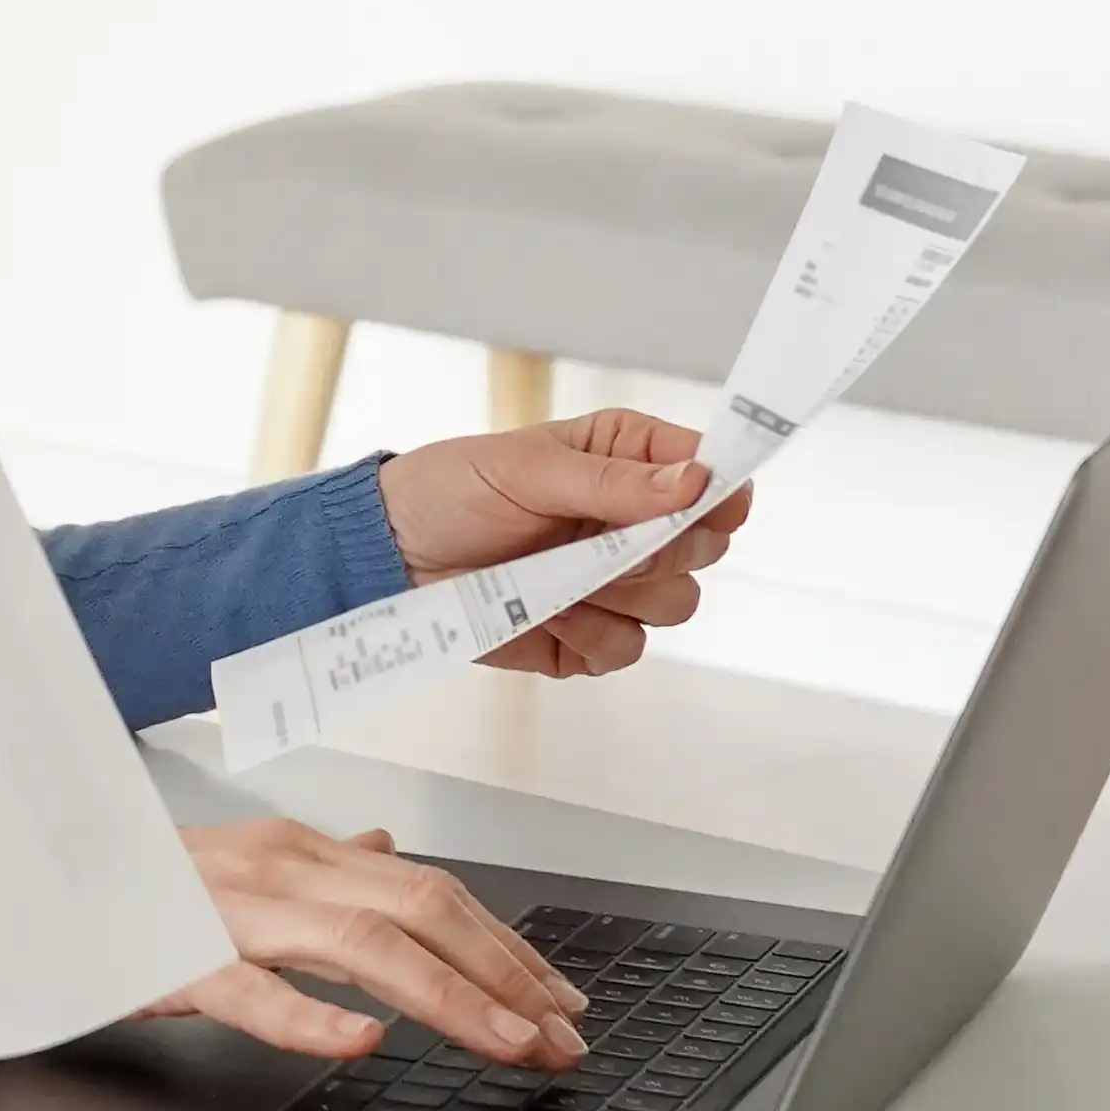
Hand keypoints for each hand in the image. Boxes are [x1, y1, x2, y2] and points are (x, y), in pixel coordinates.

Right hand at [156, 822, 586, 1066]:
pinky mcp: (171, 959)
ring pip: (360, 940)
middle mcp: (273, 869)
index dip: (506, 945)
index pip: (428, 889)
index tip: (561, 999)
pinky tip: (360, 1041)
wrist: (17, 885)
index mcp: (293, 852)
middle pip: (418, 907)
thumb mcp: (234, 867)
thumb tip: (388, 850)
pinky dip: (309, 1015)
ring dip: (449, 996)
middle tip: (562, 1037)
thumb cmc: (126, 888)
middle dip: (505, 974)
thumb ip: (319, 868)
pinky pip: (249, 989)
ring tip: (506, 1043)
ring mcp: (224, 910)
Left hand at [376, 407, 751, 678]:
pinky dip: (592, 637)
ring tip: (559, 577)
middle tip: (601, 543)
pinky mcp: (590, 635)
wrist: (390, 559)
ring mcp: (615, 582)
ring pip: (677, 604)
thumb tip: (695, 480)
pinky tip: (547, 612)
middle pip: (706, 548)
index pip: (712, 475)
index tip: (700, 505)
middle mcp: (633, 521)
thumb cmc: (449, 491)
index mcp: (629, 460)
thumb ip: (612, 481)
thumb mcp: (525, 468)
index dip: (719, 492)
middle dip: (661, 551)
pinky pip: (629, 650)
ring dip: (623, 596)